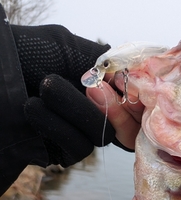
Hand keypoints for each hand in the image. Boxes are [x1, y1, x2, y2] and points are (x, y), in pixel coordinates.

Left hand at [11, 24, 133, 166]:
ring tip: (44, 87)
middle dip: (110, 106)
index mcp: (99, 84)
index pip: (134, 101)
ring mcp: (79, 133)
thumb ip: (103, 61)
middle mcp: (93, 110)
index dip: (137, 99)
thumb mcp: (66, 47)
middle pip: (126, 124)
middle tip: (91, 87)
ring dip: (73, 109)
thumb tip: (134, 77)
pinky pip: (78, 147)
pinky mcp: (63, 152)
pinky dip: (57, 126)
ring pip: (101, 135)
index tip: (131, 87)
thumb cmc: (23, 56)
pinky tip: (32, 108)